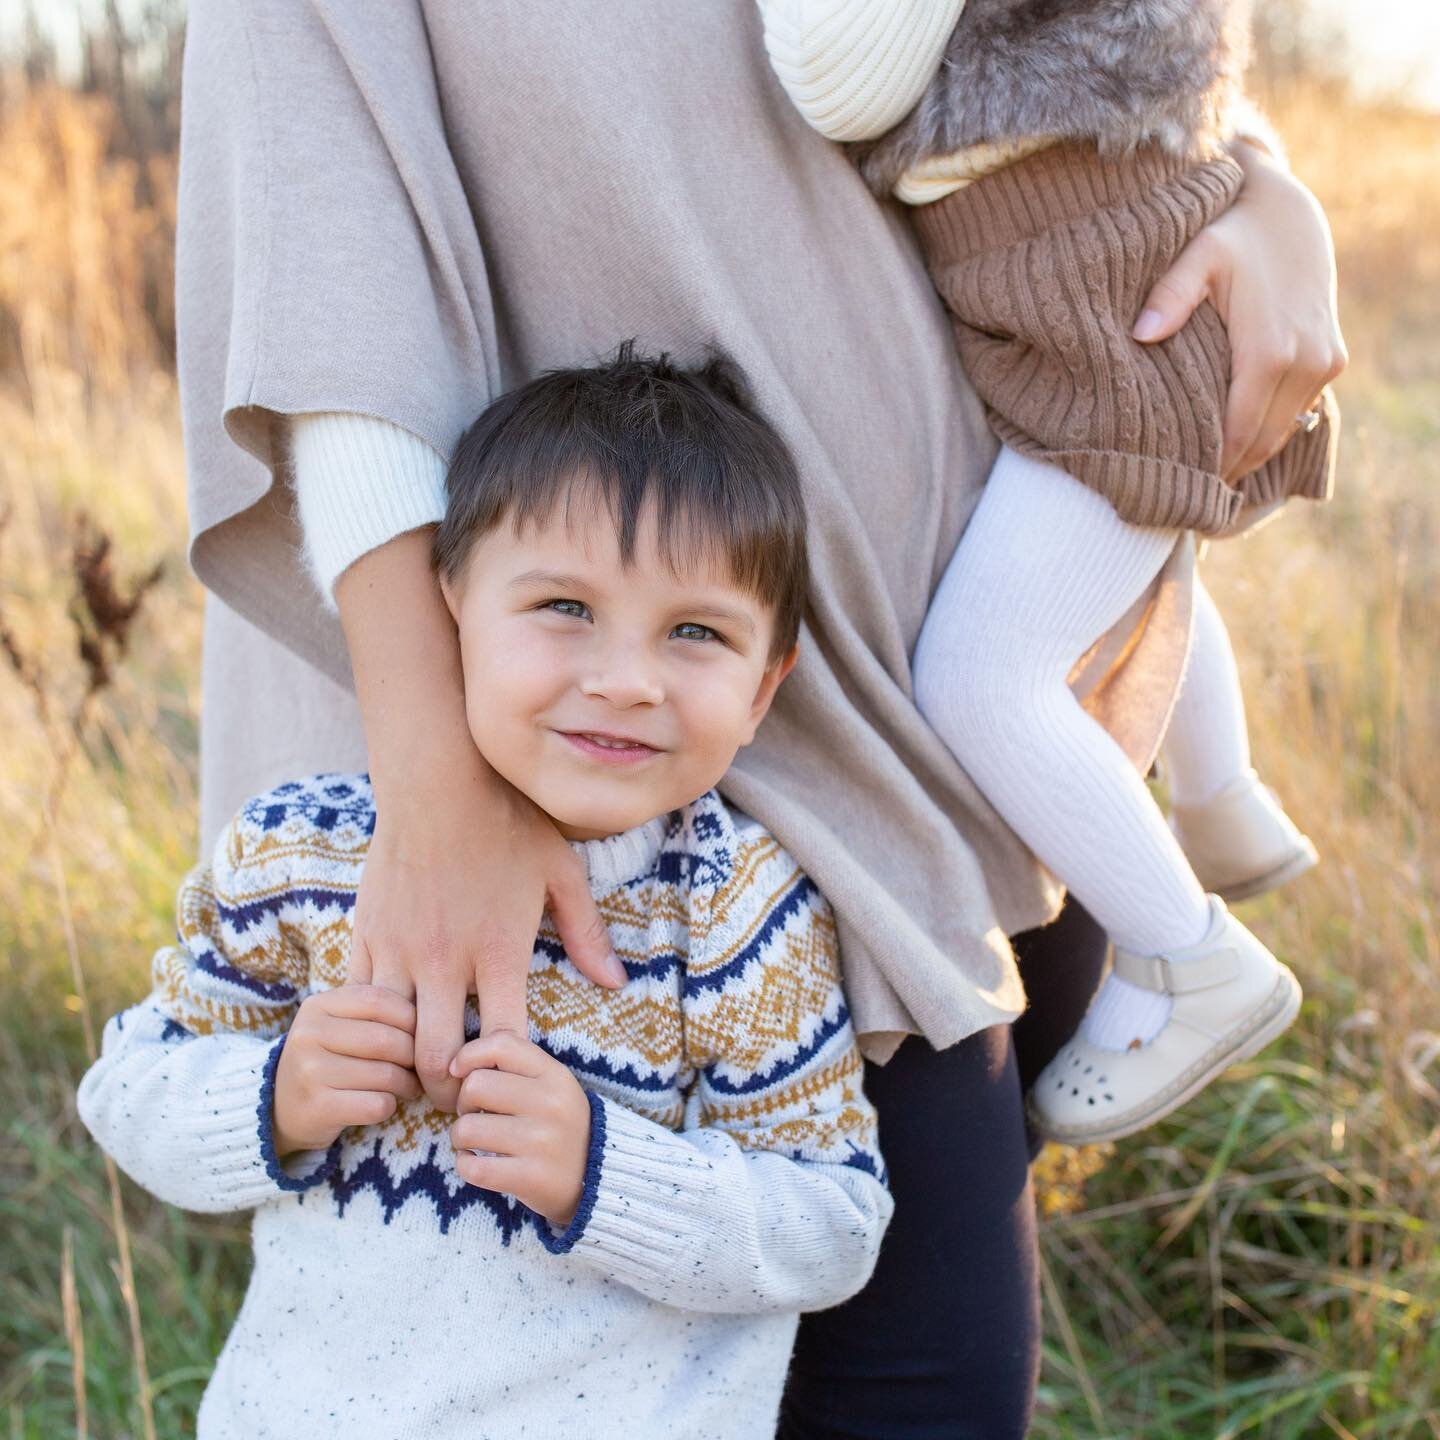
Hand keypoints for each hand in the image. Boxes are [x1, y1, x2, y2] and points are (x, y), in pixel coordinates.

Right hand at [271, 985, 422, 1156]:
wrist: (280, 1105)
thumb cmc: (329, 1057)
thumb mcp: (340, 1023)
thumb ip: (376, 1011)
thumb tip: (434, 1006)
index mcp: (319, 1005)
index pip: (380, 1000)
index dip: (411, 1018)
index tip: (422, 1032)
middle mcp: (309, 1034)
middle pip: (387, 1040)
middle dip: (414, 1056)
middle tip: (420, 1065)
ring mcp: (309, 1071)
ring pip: (386, 1074)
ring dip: (407, 1084)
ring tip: (407, 1085)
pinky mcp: (317, 1107)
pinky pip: (377, 1104)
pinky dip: (389, 1106)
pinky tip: (383, 1102)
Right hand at [335, 529, 625, 1111]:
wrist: (439, 780)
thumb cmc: (509, 823)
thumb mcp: (561, 874)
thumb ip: (587, 933)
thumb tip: (615, 983)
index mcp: (500, 952)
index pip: (503, 1042)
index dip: (508, 1072)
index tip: (512, 1078)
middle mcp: (447, 961)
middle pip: (436, 1060)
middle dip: (448, 1092)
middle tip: (461, 1095)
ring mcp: (400, 950)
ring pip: (388, 1039)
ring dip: (403, 1062)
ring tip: (421, 1067)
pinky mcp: (367, 933)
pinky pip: (359, 999)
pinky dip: (373, 1023)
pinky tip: (390, 1025)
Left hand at [448, 1033, 591, 1226]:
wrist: (599, 1177)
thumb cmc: (560, 1125)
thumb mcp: (553, 1085)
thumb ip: (516, 1065)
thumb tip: (457, 1064)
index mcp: (555, 1075)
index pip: (501, 1045)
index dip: (469, 1055)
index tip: (459, 1072)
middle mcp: (550, 1104)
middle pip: (475, 1086)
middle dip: (463, 1102)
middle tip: (476, 1114)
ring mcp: (541, 1142)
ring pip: (467, 1128)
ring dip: (461, 1138)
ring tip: (476, 1142)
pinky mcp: (530, 1177)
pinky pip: (472, 1166)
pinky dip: (465, 1165)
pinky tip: (477, 1162)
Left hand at [1131, 140, 1347, 482]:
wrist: (1289, 212)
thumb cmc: (1233, 233)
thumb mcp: (1198, 255)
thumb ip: (1170, 296)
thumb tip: (1140, 335)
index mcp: (1270, 350)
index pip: (1238, 430)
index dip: (1213, 465)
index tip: (1181, 489)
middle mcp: (1306, 362)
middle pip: (1263, 440)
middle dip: (1228, 470)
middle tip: (1189, 498)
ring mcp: (1325, 362)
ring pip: (1284, 431)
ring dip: (1250, 457)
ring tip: (1209, 479)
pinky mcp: (1332, 360)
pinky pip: (1298, 412)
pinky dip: (1270, 432)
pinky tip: (1236, 447)